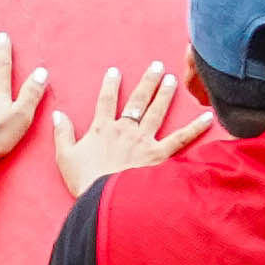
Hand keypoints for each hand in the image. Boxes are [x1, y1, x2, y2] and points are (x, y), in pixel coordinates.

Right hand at [56, 64, 210, 193]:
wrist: (104, 199)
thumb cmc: (84, 180)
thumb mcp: (65, 157)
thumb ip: (62, 134)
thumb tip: (57, 114)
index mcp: (102, 129)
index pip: (106, 100)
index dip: (110, 85)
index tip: (115, 71)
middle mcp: (125, 129)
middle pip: (138, 100)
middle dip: (147, 81)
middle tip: (156, 66)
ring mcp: (144, 140)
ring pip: (157, 112)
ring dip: (165, 94)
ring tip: (172, 80)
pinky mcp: (159, 155)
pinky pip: (181, 138)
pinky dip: (195, 128)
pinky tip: (207, 117)